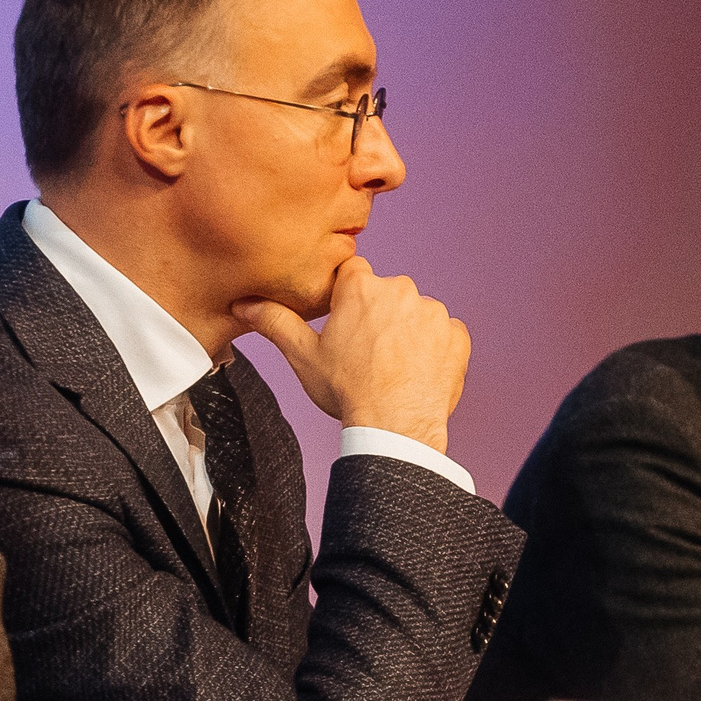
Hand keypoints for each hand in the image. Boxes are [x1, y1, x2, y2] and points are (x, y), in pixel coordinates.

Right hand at [231, 257, 469, 453]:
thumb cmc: (346, 391)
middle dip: (378, 316)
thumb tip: (244, 304)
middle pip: (385, 293)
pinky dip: (433, 349)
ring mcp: (433, 311)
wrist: (394, 427)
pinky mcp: (456, 335)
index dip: (346, 297)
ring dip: (406, 332)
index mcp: (361, 287)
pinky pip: (443, 334)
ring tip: (392, 367)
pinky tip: (416, 373)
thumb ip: (274, 322)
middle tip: (366, 353)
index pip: (351, 273)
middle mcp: (401, 289)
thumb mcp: (303, 356)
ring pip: (415, 314)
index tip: (345, 321)